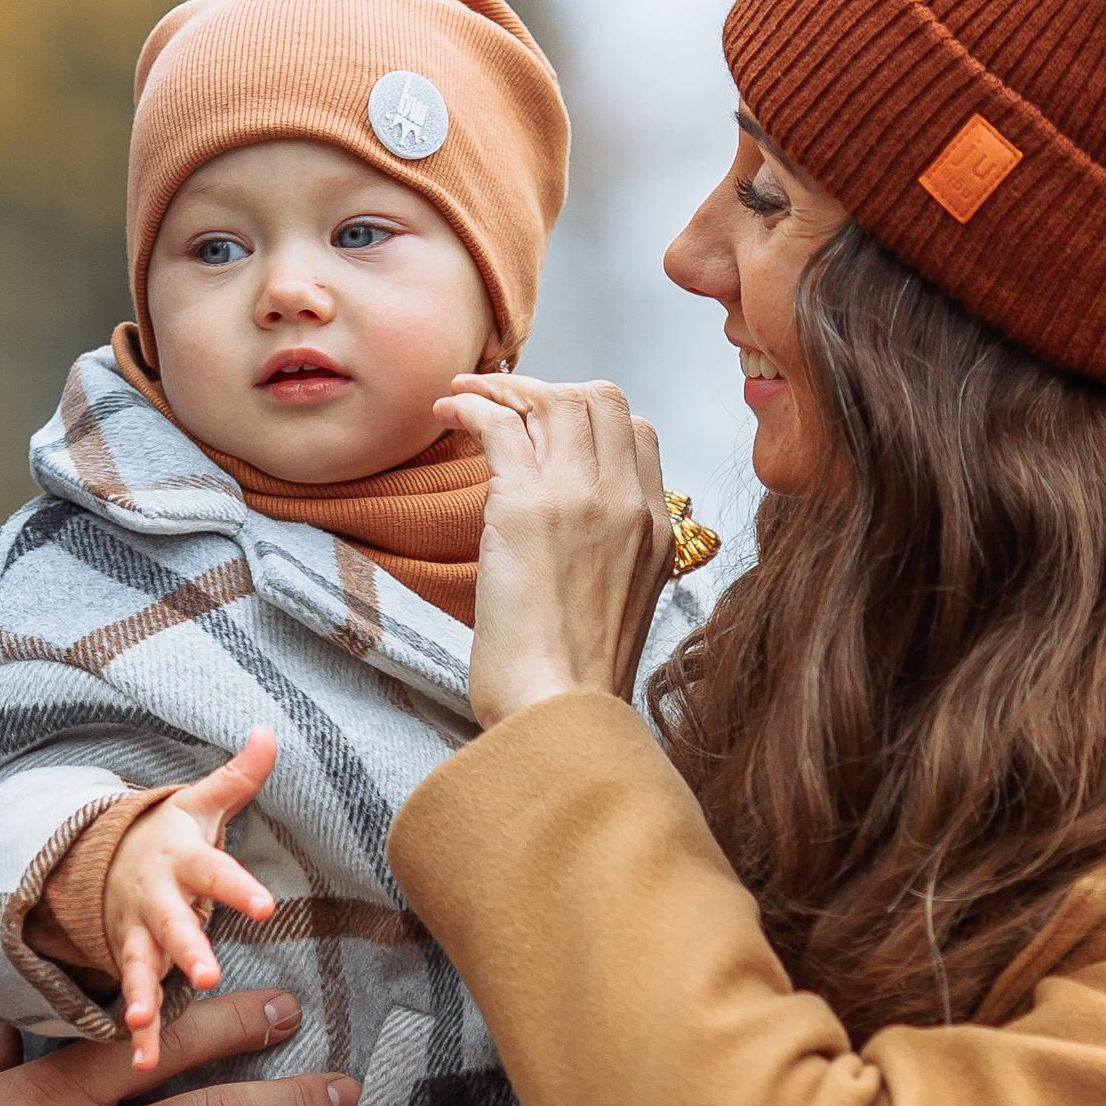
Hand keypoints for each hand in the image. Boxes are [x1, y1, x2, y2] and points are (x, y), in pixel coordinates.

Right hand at [109, 729, 279, 1070]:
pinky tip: (145, 1064)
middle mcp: (155, 900)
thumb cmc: (170, 835)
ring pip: (141, 967)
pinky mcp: (130, 962)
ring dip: (144, 997)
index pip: (215, 871)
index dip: (237, 888)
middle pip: (173, 926)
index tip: (265, 906)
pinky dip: (138, 1034)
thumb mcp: (199, 803)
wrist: (100, 861)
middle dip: (188, 950)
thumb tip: (271, 732)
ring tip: (145, 1026)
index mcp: (181, 859)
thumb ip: (238, 777)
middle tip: (209, 973)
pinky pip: (135, 999)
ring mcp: (137, 934)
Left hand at [435, 373, 672, 727]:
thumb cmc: (574, 687)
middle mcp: (628, 504)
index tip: (546, 430)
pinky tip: (448, 414)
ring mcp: (581, 500)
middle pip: (600, 399)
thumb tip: (566, 531)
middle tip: (501, 405)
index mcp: (658, 530)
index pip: (638, 433)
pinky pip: (500, 423)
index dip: (589, 418)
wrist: (560, 716)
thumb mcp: (620, 610)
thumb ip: (610, 558)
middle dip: (547, 391)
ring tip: (463, 400)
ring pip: (552, 400)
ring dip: (501, 389)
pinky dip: (470, 406)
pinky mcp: (525, 508)